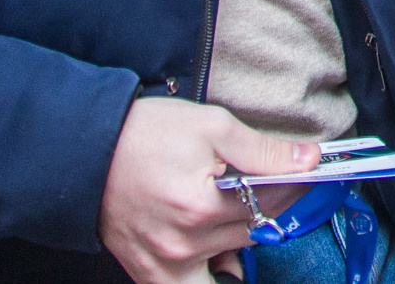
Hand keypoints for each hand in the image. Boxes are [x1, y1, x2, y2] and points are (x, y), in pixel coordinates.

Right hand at [100, 97, 316, 283]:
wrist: (86, 149)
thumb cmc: (144, 134)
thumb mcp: (210, 126)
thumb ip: (263, 149)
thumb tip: (308, 158)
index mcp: (202, 208)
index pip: (272, 202)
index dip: (295, 183)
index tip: (306, 172)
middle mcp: (184, 245)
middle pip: (253, 232)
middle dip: (268, 205)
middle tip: (267, 182)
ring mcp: (165, 265)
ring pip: (229, 261)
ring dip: (240, 238)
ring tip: (231, 210)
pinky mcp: (148, 273)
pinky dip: (210, 269)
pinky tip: (211, 244)